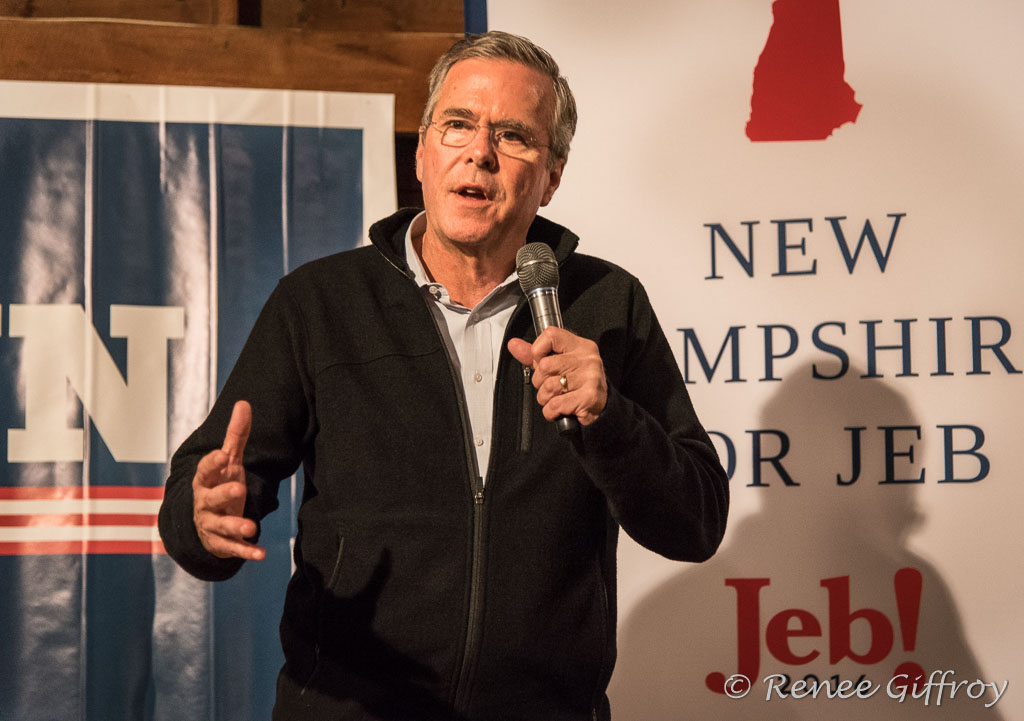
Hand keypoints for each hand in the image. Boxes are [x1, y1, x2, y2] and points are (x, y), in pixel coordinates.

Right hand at [191, 400, 265, 560]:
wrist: (204, 522)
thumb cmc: (220, 484)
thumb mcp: (229, 461)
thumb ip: (235, 436)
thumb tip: (243, 403)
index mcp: (206, 481)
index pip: (206, 470)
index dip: (213, 463)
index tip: (223, 455)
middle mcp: (205, 503)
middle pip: (211, 498)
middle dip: (223, 494)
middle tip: (238, 489)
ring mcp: (212, 524)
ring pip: (220, 527)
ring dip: (235, 527)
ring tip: (252, 528)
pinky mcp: (221, 544)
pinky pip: (232, 550)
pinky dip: (246, 552)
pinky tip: (261, 554)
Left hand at [507, 327, 607, 425]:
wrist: (601, 409)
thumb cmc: (578, 384)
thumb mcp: (558, 364)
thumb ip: (536, 355)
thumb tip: (513, 344)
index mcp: (580, 346)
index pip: (550, 335)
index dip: (538, 351)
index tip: (542, 362)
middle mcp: (587, 359)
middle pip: (544, 365)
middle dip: (541, 382)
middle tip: (553, 387)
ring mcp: (589, 377)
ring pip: (547, 387)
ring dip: (546, 399)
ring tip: (559, 398)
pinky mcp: (588, 397)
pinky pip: (554, 405)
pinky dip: (552, 412)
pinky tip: (562, 409)